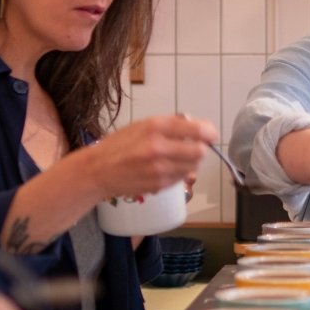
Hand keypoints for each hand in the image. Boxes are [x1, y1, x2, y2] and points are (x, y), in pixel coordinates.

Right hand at [85, 114, 217, 199]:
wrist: (98, 170)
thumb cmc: (119, 145)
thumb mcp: (143, 125)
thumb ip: (171, 125)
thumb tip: (199, 128)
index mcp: (156, 126)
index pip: (197, 130)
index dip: (209, 133)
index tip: (211, 135)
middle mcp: (159, 147)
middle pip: (200, 152)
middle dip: (199, 149)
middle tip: (192, 147)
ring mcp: (159, 168)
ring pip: (193, 167)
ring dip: (190, 163)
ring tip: (175, 158)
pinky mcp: (159, 184)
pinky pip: (181, 178)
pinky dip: (178, 174)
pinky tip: (164, 169)